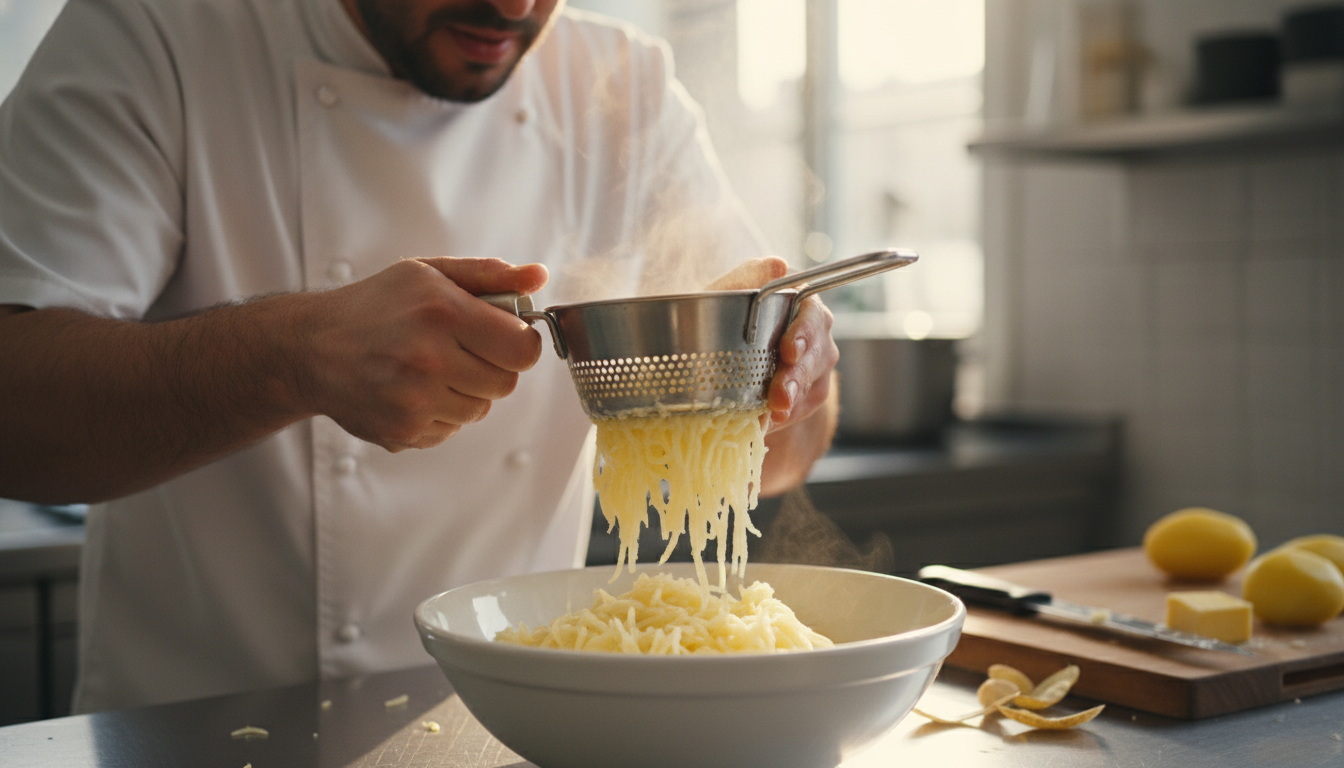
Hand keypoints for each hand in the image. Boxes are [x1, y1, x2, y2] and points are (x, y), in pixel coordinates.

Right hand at [295, 257, 547, 450]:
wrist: (310, 348)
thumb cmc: (374, 306)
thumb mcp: (428, 273)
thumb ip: (488, 276)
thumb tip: (537, 277)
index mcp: (442, 312)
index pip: (522, 349)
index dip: (519, 344)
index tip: (504, 338)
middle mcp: (429, 358)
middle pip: (505, 384)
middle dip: (491, 368)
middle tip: (461, 352)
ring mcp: (415, 399)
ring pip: (480, 410)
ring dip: (466, 394)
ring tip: (431, 370)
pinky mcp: (404, 430)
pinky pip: (451, 430)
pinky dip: (440, 415)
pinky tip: (413, 392)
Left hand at [705, 257, 838, 431]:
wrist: (715, 356)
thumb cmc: (717, 316)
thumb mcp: (723, 294)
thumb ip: (746, 278)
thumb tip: (778, 265)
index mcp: (797, 298)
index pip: (812, 312)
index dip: (804, 331)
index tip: (789, 350)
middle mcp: (815, 327)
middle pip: (818, 352)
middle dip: (797, 376)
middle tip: (779, 396)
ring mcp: (817, 359)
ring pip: (815, 380)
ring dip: (794, 397)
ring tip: (776, 412)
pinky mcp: (813, 387)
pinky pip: (809, 402)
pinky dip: (790, 412)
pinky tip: (774, 420)